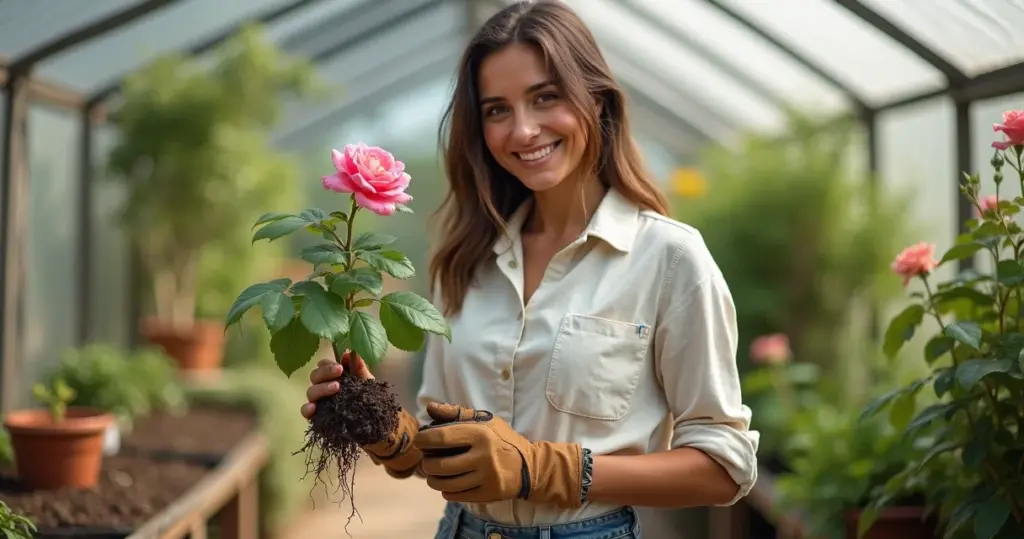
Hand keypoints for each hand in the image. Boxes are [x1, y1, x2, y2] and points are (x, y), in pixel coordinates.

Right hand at [299, 352, 421, 477]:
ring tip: (336, 388)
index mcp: (334, 376)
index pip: (323, 365)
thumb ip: (359, 368)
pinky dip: (307, 408)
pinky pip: (305, 411)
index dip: (328, 364)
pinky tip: (313, 408)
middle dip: (325, 372)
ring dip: (321, 388)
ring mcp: (319, 402)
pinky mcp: (317, 417)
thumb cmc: (369, 399)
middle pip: (315, 375)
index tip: (341, 367)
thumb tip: (350, 352)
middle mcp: (324, 387)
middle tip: (339, 373)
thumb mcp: (367, 383)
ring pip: (311, 392)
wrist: (375, 425)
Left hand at [414, 403, 583, 506]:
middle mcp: (484, 456)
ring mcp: (486, 478)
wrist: (529, 467)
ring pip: (445, 484)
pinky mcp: (488, 494)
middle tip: (426, 461)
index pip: (441, 438)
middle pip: (439, 465)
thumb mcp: (485, 421)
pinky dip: (446, 491)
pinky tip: (448, 484)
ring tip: (433, 474)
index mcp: (481, 434)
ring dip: (433, 480)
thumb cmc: (501, 440)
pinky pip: (455, 496)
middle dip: (426, 464)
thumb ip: (456, 413)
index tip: (420, 441)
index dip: (424, 440)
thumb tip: (430, 407)